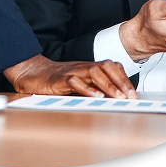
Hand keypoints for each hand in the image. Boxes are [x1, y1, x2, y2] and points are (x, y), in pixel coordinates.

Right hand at [3, 54, 138, 98]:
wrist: (32, 72)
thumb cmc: (55, 79)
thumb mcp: (78, 84)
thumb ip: (93, 88)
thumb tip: (113, 99)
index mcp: (88, 68)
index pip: (111, 67)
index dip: (124, 79)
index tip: (134, 94)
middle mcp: (83, 67)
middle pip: (106, 67)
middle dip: (121, 81)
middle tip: (130, 96)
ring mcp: (72, 71)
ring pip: (94, 72)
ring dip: (108, 85)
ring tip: (118, 97)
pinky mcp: (60, 79)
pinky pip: (75, 81)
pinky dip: (86, 89)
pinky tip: (95, 97)